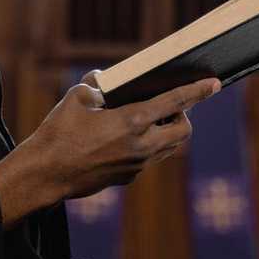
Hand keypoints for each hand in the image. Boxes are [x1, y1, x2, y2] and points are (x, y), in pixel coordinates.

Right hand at [0, 75, 220, 227]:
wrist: (45, 174)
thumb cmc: (58, 134)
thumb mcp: (76, 99)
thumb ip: (96, 85)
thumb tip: (104, 81)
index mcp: (132, 122)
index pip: (174, 103)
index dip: (196, 92)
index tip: (213, 84)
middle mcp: (141, 146)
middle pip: (182, 132)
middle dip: (184, 117)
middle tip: (170, 108)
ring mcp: (136, 166)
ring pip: (168, 148)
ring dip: (166, 133)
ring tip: (147, 120)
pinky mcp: (126, 178)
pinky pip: (148, 159)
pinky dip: (146, 146)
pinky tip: (123, 139)